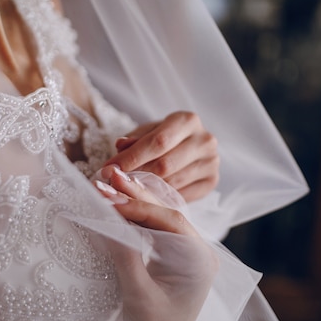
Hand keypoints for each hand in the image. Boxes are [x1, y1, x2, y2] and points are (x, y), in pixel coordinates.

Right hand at [94, 166, 217, 320]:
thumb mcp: (138, 294)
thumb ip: (125, 256)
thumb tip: (106, 220)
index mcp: (199, 260)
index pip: (169, 222)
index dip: (138, 206)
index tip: (109, 198)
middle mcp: (196, 250)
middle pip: (164, 212)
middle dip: (135, 194)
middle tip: (109, 175)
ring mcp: (183, 251)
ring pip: (157, 216)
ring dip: (132, 199)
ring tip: (108, 181)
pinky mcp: (168, 254)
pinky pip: (151, 227)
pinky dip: (131, 214)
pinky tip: (115, 201)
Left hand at [104, 111, 219, 202]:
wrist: (187, 147)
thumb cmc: (162, 137)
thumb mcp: (146, 133)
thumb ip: (133, 140)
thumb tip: (120, 146)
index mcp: (187, 120)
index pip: (158, 141)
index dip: (132, 157)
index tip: (109, 169)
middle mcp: (205, 140)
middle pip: (165, 165)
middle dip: (135, 175)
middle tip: (112, 183)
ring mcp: (211, 162)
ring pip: (172, 183)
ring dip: (145, 190)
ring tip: (124, 191)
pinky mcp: (212, 182)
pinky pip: (182, 197)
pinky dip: (161, 200)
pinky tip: (145, 199)